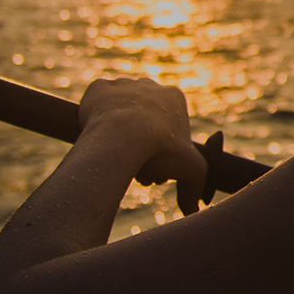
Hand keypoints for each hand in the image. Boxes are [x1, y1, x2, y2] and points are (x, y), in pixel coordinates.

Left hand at [78, 77, 209, 213]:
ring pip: (120, 112)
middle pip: (144, 119)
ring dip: (120, 131)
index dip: (164, 148)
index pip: (169, 124)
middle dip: (142, 142)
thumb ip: (195, 189)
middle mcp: (149, 85)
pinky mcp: (98, 88)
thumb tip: (193, 209)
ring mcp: (122, 84)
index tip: (155, 165)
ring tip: (116, 156)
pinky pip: (97, 103)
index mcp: (175, 97)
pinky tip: (100, 134)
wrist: (121, 137)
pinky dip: (97, 117)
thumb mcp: (192, 170)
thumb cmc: (161, 150)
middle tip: (136, 165)